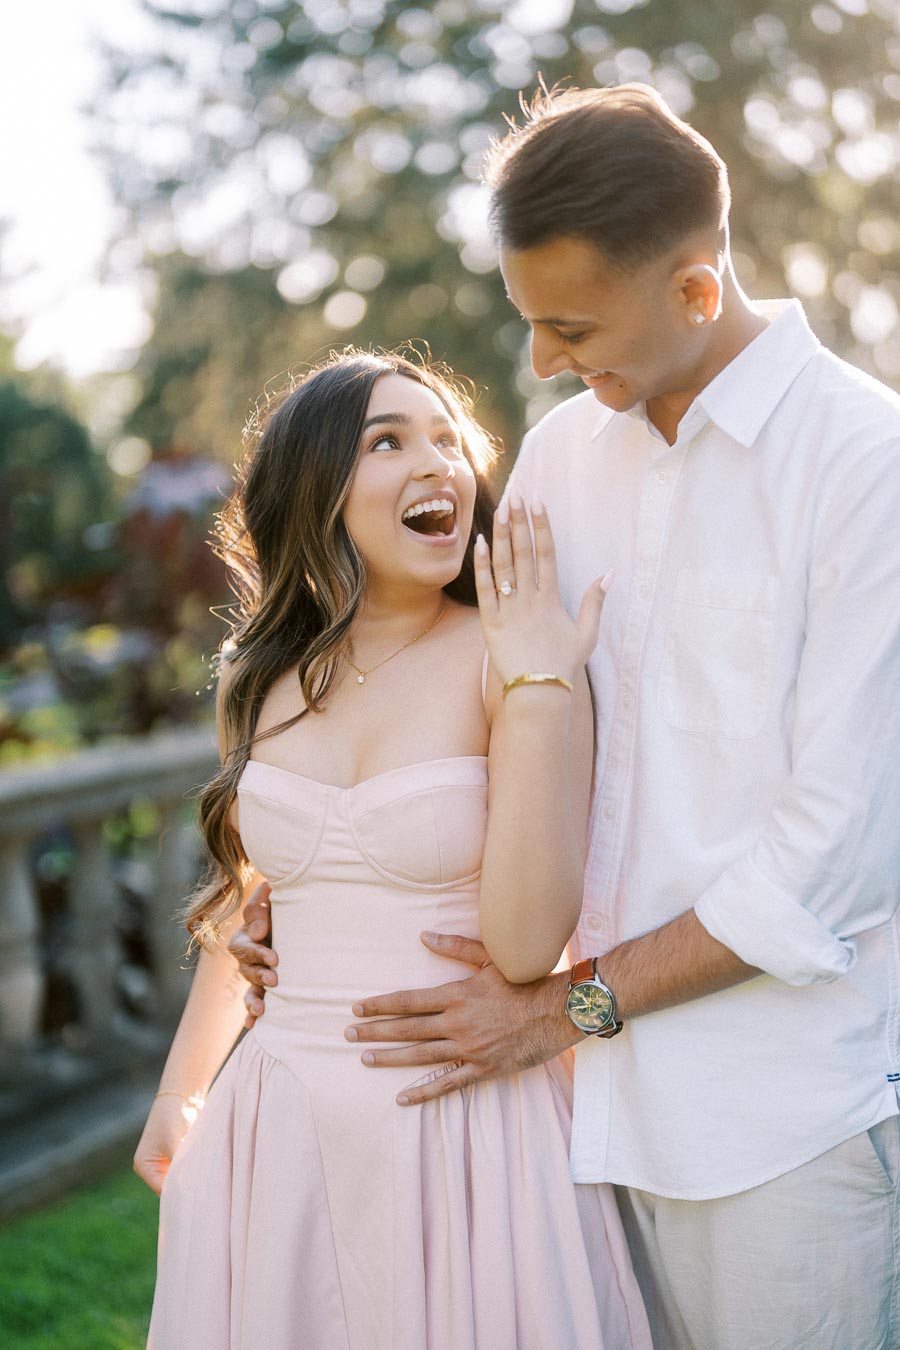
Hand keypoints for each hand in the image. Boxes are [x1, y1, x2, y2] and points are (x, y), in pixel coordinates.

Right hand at [133, 1094, 201, 1194]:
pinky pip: (187, 1169)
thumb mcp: (177, 1144)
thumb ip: (181, 1168)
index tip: (200, 1200)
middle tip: (207, 1196)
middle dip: (187, 1189)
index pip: (164, 1192)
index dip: (181, 1196)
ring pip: (181, 1179)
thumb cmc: (175, 1115)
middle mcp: (152, 1167)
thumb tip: (191, 1188)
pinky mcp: (177, 1153)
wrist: (185, 1091)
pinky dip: (196, 1171)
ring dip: (193, 1179)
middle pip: (171, 1188)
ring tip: (209, 1184)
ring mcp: (164, 1160)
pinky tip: (209, 1172)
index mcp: (144, 1166)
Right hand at [226, 881, 277, 1027]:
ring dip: (253, 999)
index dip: (257, 953)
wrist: (301, 921)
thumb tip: (258, 931)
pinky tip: (253, 1025)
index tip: (275, 959)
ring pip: (249, 988)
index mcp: (246, 935)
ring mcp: (256, 973)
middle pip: (245, 968)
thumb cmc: (284, 907)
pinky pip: (254, 1002)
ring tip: (262, 1008)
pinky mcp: (265, 987)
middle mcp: (248, 957)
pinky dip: (251, 1014)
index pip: (243, 946)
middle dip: (259, 975)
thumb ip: (260, 907)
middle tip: (275, 979)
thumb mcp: (271, 900)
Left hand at [344, 932, 579, 1104]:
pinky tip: (401, 1098)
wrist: (559, 1010)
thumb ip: (455, 948)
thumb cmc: (525, 980)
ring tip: (364, 1059)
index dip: (380, 1004)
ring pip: (420, 1056)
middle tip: (347, 1034)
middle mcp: (457, 1023)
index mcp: (457, 995)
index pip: (408, 1001)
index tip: (356, 1007)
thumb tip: (424, 936)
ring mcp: (469, 1049)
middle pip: (407, 1029)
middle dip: (374, 1031)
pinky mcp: (483, 1069)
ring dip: (390, 1058)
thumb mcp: (490, 957)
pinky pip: (447, 1084)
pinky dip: (423, 1093)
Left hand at [475, 492, 607, 685]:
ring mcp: (509, 609)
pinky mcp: (490, 622)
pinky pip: (484, 589)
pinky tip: (479, 544)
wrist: (539, 692)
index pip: (547, 553)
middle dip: (518, 521)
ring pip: (503, 565)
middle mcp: (530, 598)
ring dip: (500, 536)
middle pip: (523, 552)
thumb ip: (596, 601)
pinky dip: (481, 566)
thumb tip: (609, 574)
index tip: (538, 502)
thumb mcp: (587, 634)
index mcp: (552, 598)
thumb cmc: (564, 664)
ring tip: (498, 510)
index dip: (542, 526)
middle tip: (515, 495)